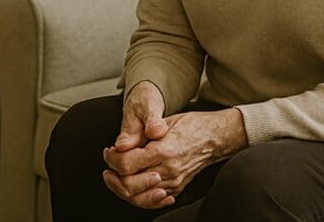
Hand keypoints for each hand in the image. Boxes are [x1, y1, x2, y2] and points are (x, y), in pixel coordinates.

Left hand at [103, 104, 247, 209]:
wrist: (215, 137)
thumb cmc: (190, 125)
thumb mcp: (163, 122)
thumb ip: (142, 135)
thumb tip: (120, 146)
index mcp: (162, 151)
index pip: (126, 164)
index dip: (112, 159)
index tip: (109, 151)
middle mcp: (167, 170)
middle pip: (129, 186)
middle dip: (113, 177)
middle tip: (108, 166)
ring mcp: (173, 182)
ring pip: (139, 198)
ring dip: (122, 189)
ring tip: (115, 177)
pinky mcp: (177, 188)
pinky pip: (153, 200)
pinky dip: (139, 197)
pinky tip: (133, 188)